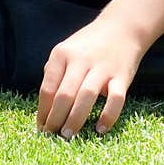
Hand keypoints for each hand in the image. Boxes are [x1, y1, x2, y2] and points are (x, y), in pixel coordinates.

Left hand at [37, 13, 142, 138]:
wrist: (122, 28)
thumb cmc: (88, 45)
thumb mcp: (65, 51)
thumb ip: (54, 73)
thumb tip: (44, 106)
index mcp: (62, 54)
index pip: (47, 88)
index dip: (43, 111)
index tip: (41, 128)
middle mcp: (80, 60)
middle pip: (64, 95)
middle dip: (56, 119)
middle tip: (52, 136)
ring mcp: (102, 68)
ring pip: (86, 97)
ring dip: (75, 119)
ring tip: (68, 135)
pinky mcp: (122, 76)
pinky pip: (115, 100)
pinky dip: (107, 116)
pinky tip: (99, 129)